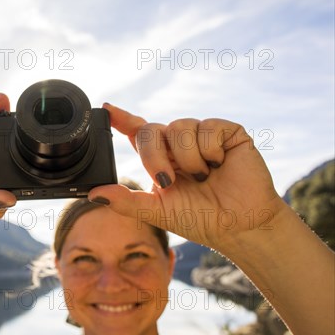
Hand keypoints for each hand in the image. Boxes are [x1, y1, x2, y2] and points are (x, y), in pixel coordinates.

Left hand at [89, 103, 288, 250]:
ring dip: (186, 159)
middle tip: (168, 182)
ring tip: (203, 177)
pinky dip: (209, 151)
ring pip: (178, 127)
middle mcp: (178, 143)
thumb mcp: (157, 211)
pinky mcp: (227, 132)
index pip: (137, 131)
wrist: (239, 226)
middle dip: (153, 157)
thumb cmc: (200, 219)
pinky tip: (220, 165)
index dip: (121, 118)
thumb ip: (127, 201)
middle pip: (150, 130)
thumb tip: (95, 193)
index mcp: (160, 158)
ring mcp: (203, 135)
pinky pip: (207, 127)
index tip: (106, 108)